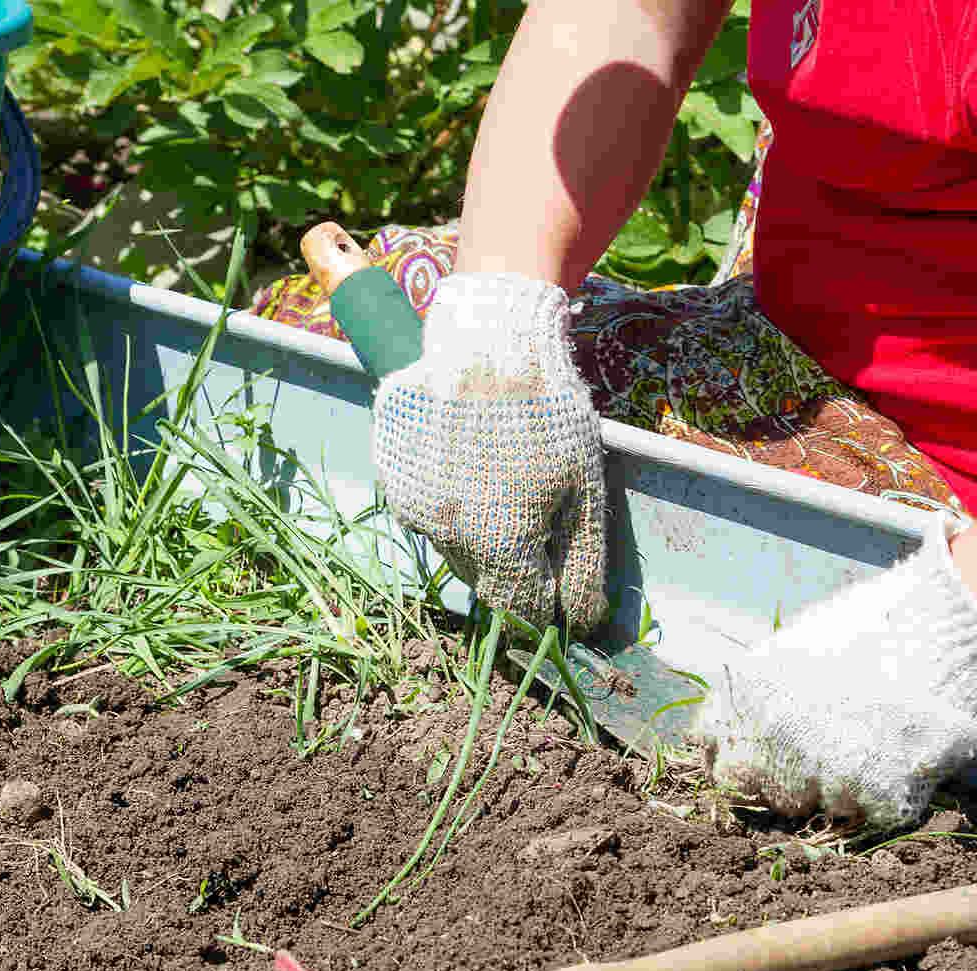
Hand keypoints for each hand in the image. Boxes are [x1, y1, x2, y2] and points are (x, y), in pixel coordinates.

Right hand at [371, 272, 607, 628]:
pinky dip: (448, 501)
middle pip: (484, 581)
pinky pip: (424, 511)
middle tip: (533, 520)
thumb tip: (583, 622)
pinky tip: (469, 462)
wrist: (488, 341)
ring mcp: (412, 505)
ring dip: (478, 535)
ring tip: (501, 482)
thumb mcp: (585, 490)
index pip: (521, 610)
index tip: (556, 592)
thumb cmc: (549, 415)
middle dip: (512, 568)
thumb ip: (583, 565)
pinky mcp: (391, 476)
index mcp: (499, 544)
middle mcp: (447, 535)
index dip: (544, 609)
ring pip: (451, 547)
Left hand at [692, 517, 976, 825]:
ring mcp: (823, 769)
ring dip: (848, 786)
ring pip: (823, 807)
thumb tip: (693, 676)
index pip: (717, 757)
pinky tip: (905, 752)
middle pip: (769, 792)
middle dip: (797, 779)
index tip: (769, 761)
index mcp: (747, 694)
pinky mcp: (875, 794)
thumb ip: (744, 673)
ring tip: (879, 740)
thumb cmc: (875, 625)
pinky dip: (891, 793)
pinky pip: (872, 814)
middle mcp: (774, 735)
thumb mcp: (795, 640)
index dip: (744, 763)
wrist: (949, 627)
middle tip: (837, 748)